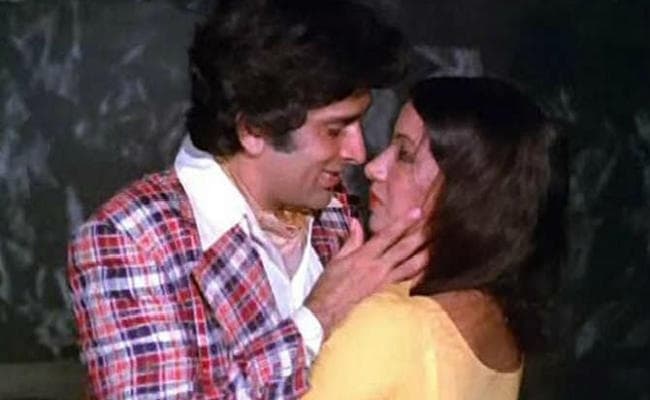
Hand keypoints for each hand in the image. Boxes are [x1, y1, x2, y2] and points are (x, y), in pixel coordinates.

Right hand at [305, 208, 428, 337]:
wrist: (327, 312)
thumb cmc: (329, 286)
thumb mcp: (337, 260)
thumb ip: (351, 241)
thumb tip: (356, 223)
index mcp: (364, 256)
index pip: (387, 235)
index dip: (403, 222)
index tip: (416, 212)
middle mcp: (378, 268)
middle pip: (403, 249)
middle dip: (420, 236)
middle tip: (434, 226)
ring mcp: (385, 283)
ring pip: (410, 267)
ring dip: (424, 256)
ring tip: (436, 247)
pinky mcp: (387, 296)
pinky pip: (406, 283)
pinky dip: (417, 276)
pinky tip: (427, 272)